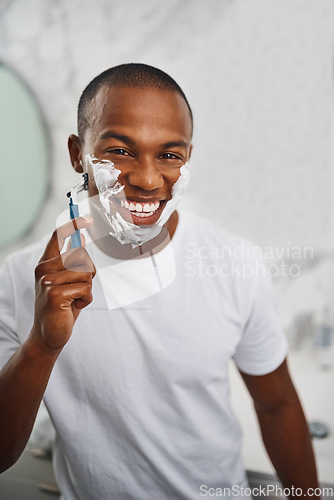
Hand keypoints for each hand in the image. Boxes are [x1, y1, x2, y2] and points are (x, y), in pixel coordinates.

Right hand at [32, 217, 95, 352]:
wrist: (48, 334)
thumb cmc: (61, 307)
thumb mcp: (67, 281)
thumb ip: (71, 262)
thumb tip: (80, 239)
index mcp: (46, 263)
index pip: (58, 236)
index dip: (73, 224)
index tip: (87, 219)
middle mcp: (44, 269)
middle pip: (81, 255)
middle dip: (88, 273)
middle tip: (78, 290)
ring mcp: (47, 280)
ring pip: (86, 272)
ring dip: (87, 289)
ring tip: (74, 299)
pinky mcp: (54, 293)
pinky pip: (85, 289)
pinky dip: (86, 299)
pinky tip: (73, 306)